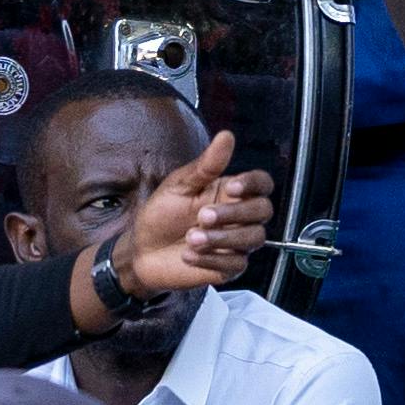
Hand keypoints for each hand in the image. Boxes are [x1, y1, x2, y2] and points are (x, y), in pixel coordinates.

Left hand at [106, 127, 272, 298]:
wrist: (141, 251)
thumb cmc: (161, 214)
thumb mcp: (178, 186)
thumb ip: (206, 165)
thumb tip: (227, 135)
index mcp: (231, 192)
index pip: (262, 183)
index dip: (254, 184)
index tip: (232, 187)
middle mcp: (239, 216)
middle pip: (263, 211)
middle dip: (235, 213)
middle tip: (202, 216)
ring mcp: (236, 243)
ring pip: (254, 238)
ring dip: (222, 238)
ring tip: (191, 238)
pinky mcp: (228, 268)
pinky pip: (236, 264)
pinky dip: (212, 259)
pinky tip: (188, 255)